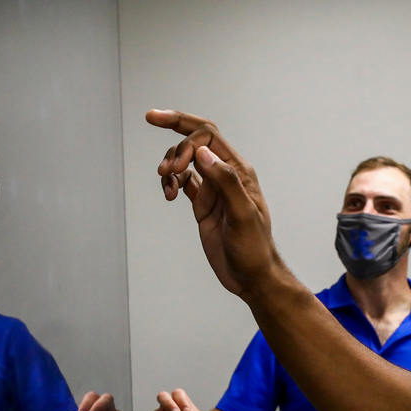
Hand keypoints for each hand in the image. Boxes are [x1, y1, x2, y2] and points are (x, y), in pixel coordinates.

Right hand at [146, 110, 286, 297]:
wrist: (251, 276)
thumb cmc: (254, 248)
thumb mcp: (243, 215)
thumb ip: (225, 182)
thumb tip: (203, 154)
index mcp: (238, 171)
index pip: (208, 136)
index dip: (185, 136)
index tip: (171, 156)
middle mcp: (225, 174)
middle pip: (196, 139)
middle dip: (174, 134)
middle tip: (157, 141)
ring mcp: (213, 188)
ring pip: (185, 160)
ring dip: (170, 165)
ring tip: (166, 183)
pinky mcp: (203, 204)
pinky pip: (183, 181)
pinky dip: (171, 182)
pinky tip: (169, 194)